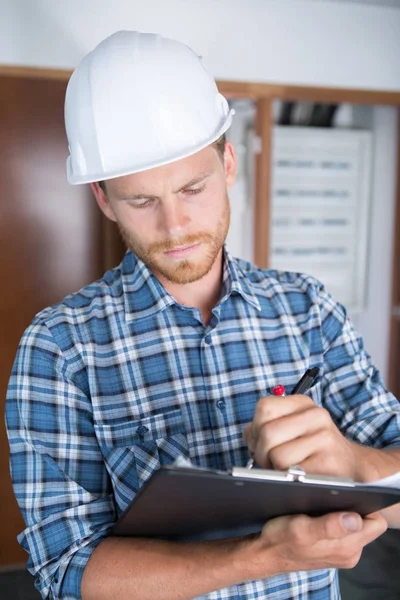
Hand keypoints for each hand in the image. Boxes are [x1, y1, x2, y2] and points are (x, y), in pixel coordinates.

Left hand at [243, 394, 358, 477]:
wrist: (352, 467)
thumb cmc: (314, 450)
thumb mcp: (293, 429)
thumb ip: (267, 426)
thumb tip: (249, 434)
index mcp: (303, 404)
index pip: (264, 407)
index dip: (255, 429)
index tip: (260, 442)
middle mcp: (316, 416)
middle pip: (267, 432)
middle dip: (261, 453)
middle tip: (270, 462)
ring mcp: (325, 438)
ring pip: (277, 455)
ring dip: (275, 468)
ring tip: (286, 469)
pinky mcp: (328, 462)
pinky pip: (292, 472)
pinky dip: (289, 478)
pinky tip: (298, 476)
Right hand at [248, 511, 386, 577]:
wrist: (266, 552)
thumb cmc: (280, 539)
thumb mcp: (301, 529)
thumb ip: (329, 526)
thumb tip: (354, 519)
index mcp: (346, 547)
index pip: (376, 522)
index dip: (365, 505)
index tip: (347, 495)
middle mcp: (349, 552)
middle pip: (367, 522)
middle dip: (352, 507)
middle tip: (331, 498)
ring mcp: (342, 551)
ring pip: (355, 525)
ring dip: (343, 513)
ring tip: (323, 505)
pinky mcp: (333, 549)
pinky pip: (344, 530)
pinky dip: (334, 520)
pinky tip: (319, 513)